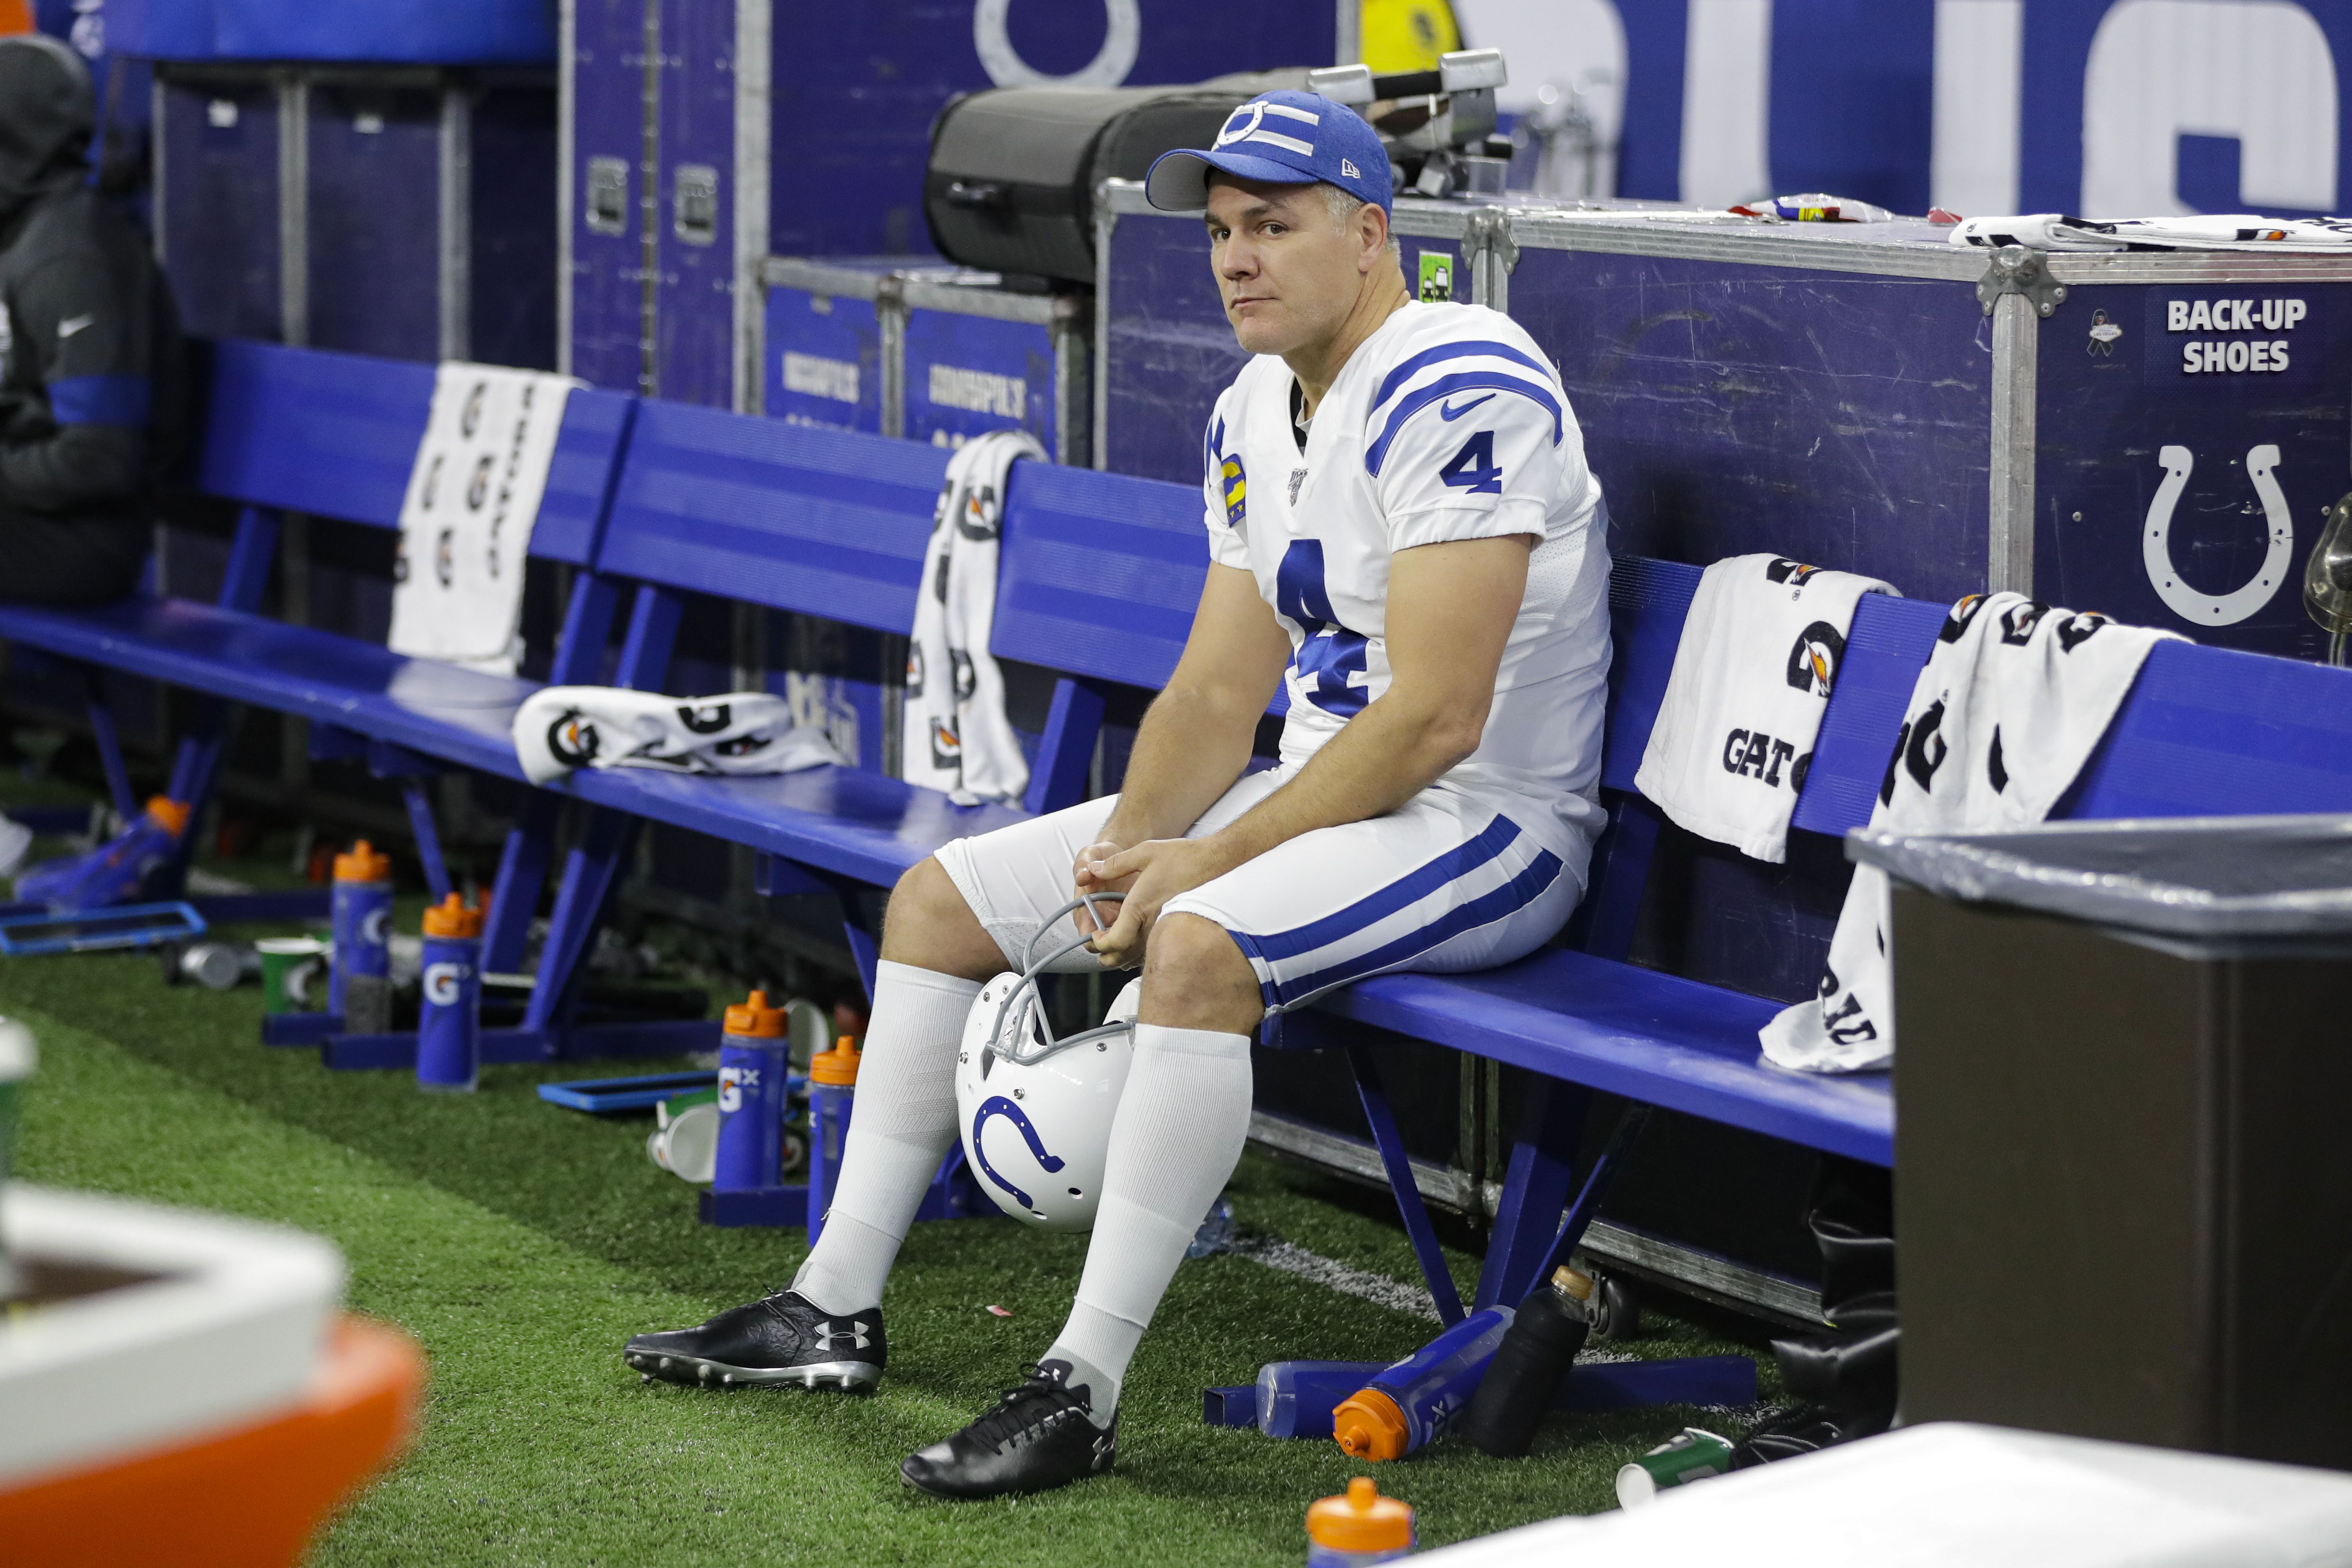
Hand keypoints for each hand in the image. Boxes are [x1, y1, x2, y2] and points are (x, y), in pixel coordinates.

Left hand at [1081, 837, 1235, 968]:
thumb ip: (1116, 864)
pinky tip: (1136, 941)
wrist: (1214, 863)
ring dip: (1123, 955)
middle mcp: (1152, 923)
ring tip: (1113, 948)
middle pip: (1124, 956)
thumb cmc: (1182, 857)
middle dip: (1107, 955)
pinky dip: (1140, 951)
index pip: (1115, 941)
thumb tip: (1094, 870)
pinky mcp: (1176, 929)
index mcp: (1140, 906)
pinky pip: (1154, 948)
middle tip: (1098, 949)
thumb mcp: (1145, 852)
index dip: (1100, 944)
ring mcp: (1165, 928)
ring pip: (1139, 955)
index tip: (1094, 937)